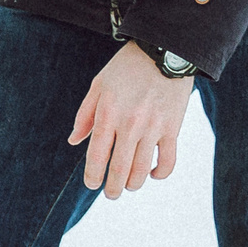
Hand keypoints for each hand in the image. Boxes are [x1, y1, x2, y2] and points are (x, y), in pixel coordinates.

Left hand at [68, 42, 194, 198]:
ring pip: (142, 169)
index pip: (97, 155)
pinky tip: (153, 174)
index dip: (93, 175)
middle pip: (119, 168)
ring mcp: (153, 128)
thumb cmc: (126, 68)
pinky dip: (161, 173)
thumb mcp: (99, 85)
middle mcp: (130, 124)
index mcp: (108, 114)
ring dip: (133, 183)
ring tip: (128, 186)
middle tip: (110, 195)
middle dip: (112, 188)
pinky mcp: (173, 128)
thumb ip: (85, 115)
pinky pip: (168, 160)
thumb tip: (74, 142)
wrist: (164, 51)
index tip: (91, 185)